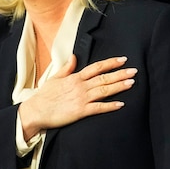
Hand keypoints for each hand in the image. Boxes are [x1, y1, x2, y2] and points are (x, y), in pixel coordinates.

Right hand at [18, 55, 135, 139]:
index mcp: (75, 77)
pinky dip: (110, 106)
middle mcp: (80, 86)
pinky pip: (98, 108)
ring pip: (104, 90)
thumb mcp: (55, 78)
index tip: (123, 60)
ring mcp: (81, 98)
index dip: (111, 63)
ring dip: (119, 87)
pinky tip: (120, 104)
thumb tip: (74, 56)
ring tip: (131, 83)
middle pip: (104, 78)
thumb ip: (67, 68)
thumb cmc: (44, 96)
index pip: (96, 67)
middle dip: (120, 74)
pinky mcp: (80, 111)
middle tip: (134, 71)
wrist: (35, 111)